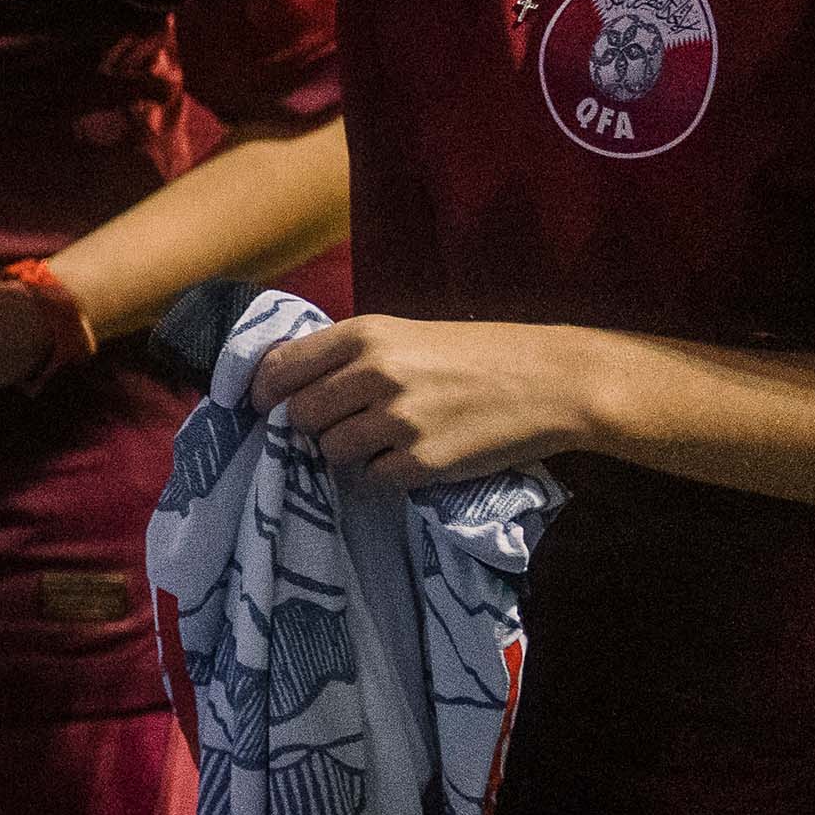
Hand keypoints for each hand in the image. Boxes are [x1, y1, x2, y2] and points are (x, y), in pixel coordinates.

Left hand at [245, 314, 605, 484]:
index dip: (263, 392)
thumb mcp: (406, 335)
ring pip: (328, 452)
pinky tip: (408, 459)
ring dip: (345, 454)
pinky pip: (370, 480)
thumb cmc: (476, 355)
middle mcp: (375, 373)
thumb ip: (349, 355)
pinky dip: (380, 477)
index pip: (280, 367)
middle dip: (308, 428)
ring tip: (382, 442)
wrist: (551, 382)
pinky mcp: (422, 462)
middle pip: (299, 415)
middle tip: (337, 427)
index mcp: (366, 334)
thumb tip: (283, 384)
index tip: (263, 406)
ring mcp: (398, 420)